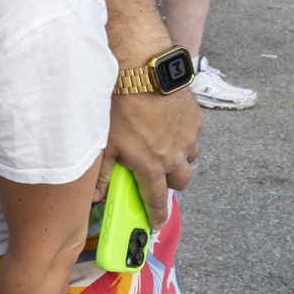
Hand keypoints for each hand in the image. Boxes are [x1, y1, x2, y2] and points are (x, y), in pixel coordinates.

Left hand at [94, 90, 202, 227]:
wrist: (142, 71)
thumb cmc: (119, 106)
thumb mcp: (104, 143)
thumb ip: (102, 174)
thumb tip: (97, 197)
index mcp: (152, 166)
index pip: (157, 199)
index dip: (157, 214)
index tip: (157, 223)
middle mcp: (175, 155)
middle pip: (182, 182)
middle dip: (172, 183)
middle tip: (158, 174)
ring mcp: (188, 136)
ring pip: (190, 157)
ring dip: (179, 157)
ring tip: (161, 143)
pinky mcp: (195, 117)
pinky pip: (192, 133)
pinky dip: (182, 133)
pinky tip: (166, 121)